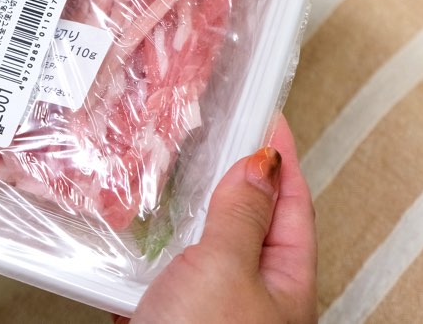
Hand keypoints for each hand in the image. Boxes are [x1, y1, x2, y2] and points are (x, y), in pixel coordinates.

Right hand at [121, 115, 316, 322]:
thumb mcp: (226, 268)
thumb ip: (243, 216)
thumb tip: (261, 166)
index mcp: (284, 285)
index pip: (292, 206)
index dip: (282, 158)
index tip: (270, 118)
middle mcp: (249, 296)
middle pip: (246, 222)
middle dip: (229, 179)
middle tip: (218, 136)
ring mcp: (206, 307)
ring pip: (197, 245)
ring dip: (181, 212)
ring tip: (169, 175)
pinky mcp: (165, 315)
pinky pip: (158, 268)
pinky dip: (145, 244)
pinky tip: (129, 230)